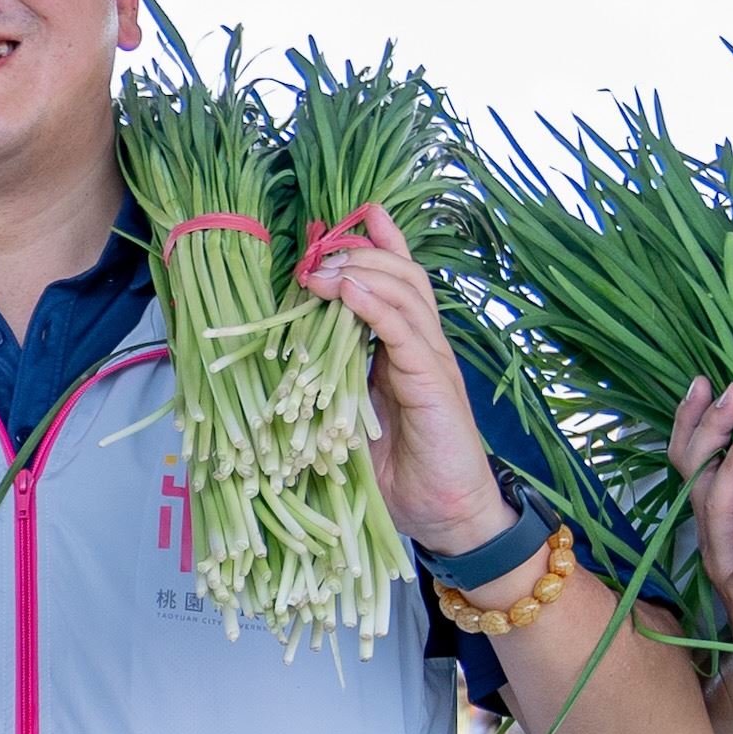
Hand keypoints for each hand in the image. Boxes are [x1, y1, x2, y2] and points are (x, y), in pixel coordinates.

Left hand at [301, 204, 511, 549]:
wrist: (446, 516)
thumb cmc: (398, 475)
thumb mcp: (351, 421)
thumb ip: (330, 386)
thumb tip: (286, 366)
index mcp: (404, 351)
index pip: (396, 282)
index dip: (378, 245)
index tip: (344, 217)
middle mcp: (423, 347)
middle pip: (400, 276)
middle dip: (358, 253)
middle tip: (315, 248)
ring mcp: (432, 361)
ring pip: (404, 294)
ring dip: (360, 274)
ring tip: (321, 268)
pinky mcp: (435, 384)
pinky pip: (405, 333)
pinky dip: (375, 308)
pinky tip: (348, 294)